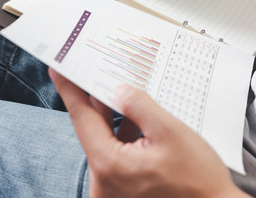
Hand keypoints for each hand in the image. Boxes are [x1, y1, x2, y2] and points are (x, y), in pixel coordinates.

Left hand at [50, 69, 247, 197]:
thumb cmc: (198, 180)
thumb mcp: (170, 131)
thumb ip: (139, 105)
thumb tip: (119, 90)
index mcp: (109, 164)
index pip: (81, 117)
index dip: (70, 89)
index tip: (58, 69)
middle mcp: (103, 183)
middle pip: (93, 131)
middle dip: (99, 102)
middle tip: (99, 72)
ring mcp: (111, 191)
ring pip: (106, 144)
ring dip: (115, 121)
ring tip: (125, 94)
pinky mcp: (122, 194)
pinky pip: (116, 158)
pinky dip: (124, 139)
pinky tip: (139, 122)